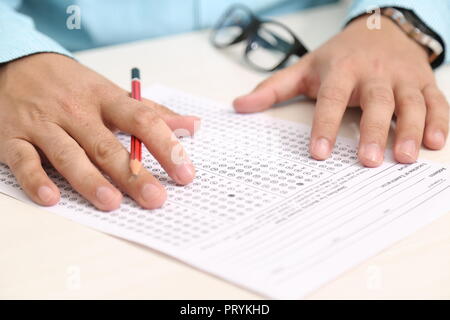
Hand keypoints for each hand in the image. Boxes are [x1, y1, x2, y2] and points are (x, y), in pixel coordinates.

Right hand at [0, 53, 197, 210]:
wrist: (14, 63)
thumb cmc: (71, 85)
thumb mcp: (111, 92)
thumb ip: (152, 112)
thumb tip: (193, 126)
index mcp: (104, 98)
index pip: (142, 120)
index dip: (166, 146)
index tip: (185, 172)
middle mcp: (76, 111)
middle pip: (107, 145)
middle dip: (133, 173)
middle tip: (155, 197)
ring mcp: (43, 125)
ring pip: (68, 154)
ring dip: (90, 180)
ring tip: (112, 202)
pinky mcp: (13, 138)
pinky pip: (24, 161)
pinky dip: (36, 179)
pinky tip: (51, 198)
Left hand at [234, 16, 448, 166]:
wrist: (380, 26)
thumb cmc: (339, 55)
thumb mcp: (304, 67)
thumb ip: (273, 88)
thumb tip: (239, 106)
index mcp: (341, 70)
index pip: (332, 99)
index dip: (325, 125)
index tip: (319, 152)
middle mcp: (373, 73)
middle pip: (376, 101)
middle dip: (373, 131)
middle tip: (367, 161)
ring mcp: (402, 77)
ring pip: (410, 102)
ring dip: (411, 129)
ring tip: (406, 157)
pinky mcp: (423, 81)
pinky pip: (435, 100)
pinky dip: (439, 120)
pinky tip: (436, 143)